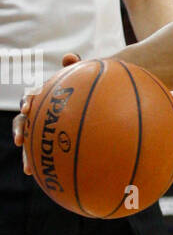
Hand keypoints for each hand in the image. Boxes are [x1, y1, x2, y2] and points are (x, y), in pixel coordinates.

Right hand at [12, 53, 80, 175]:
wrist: (91, 99)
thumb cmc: (84, 86)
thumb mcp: (80, 75)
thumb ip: (75, 66)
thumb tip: (71, 56)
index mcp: (43, 96)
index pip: (30, 98)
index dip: (27, 102)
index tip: (28, 109)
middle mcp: (39, 113)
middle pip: (23, 122)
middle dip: (20, 132)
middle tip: (20, 141)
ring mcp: (43, 128)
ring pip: (31, 142)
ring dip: (27, 155)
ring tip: (28, 169)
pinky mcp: (50, 141)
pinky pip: (45, 153)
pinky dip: (45, 164)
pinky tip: (48, 178)